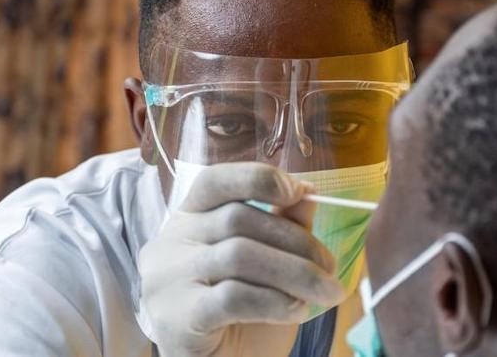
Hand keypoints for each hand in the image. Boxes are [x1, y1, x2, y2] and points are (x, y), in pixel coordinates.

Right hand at [139, 162, 345, 356]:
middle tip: (330, 267)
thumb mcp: (268, 262)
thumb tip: (308, 193)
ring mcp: (167, 280)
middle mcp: (169, 242)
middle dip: (297, 241)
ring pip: (239, 255)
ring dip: (296, 273)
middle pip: (238, 220)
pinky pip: (233, 296)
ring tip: (325, 292)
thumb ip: (282, 225)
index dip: (258, 179)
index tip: (299, 193)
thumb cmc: (242, 312)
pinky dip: (274, 301)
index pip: (215, 181)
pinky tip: (297, 310)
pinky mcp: (177, 318)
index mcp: (187, 219)